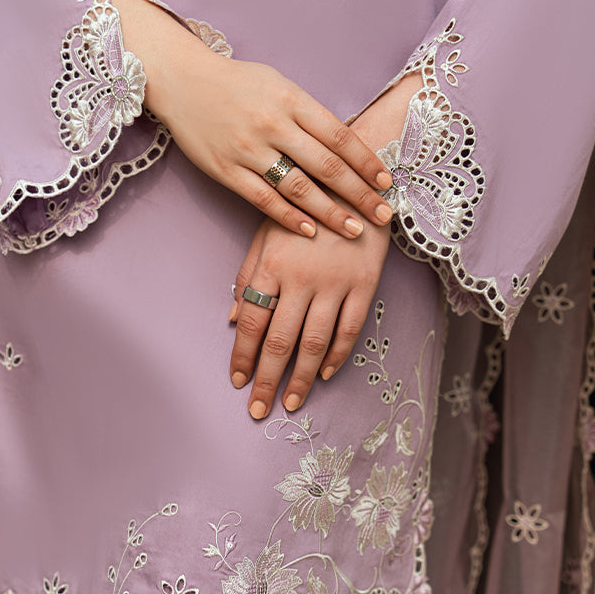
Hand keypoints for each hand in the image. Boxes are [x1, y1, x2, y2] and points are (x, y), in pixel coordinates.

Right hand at [113, 0, 393, 239]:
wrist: (182, 81)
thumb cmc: (236, 82)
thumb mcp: (278, 83)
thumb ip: (308, 113)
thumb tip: (345, 145)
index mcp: (291, 99)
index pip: (339, 136)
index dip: (366, 162)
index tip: (387, 182)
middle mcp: (272, 125)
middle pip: (326, 166)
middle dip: (360, 193)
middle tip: (383, 215)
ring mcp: (248, 150)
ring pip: (298, 188)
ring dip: (330, 212)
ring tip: (353, 229)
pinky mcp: (226, 170)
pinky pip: (264, 200)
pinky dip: (290, 217)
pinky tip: (310, 230)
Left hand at [229, 211, 390, 418]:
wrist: (357, 183)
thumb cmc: (304, 208)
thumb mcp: (267, 232)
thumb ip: (247, 274)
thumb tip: (230, 319)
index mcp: (271, 265)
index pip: (251, 321)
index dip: (242, 355)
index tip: (237, 381)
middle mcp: (301, 278)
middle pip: (280, 341)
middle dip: (265, 380)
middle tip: (257, 410)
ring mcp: (335, 283)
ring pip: (314, 343)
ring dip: (301, 379)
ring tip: (291, 403)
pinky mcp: (364, 284)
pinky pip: (349, 329)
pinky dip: (337, 355)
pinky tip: (324, 374)